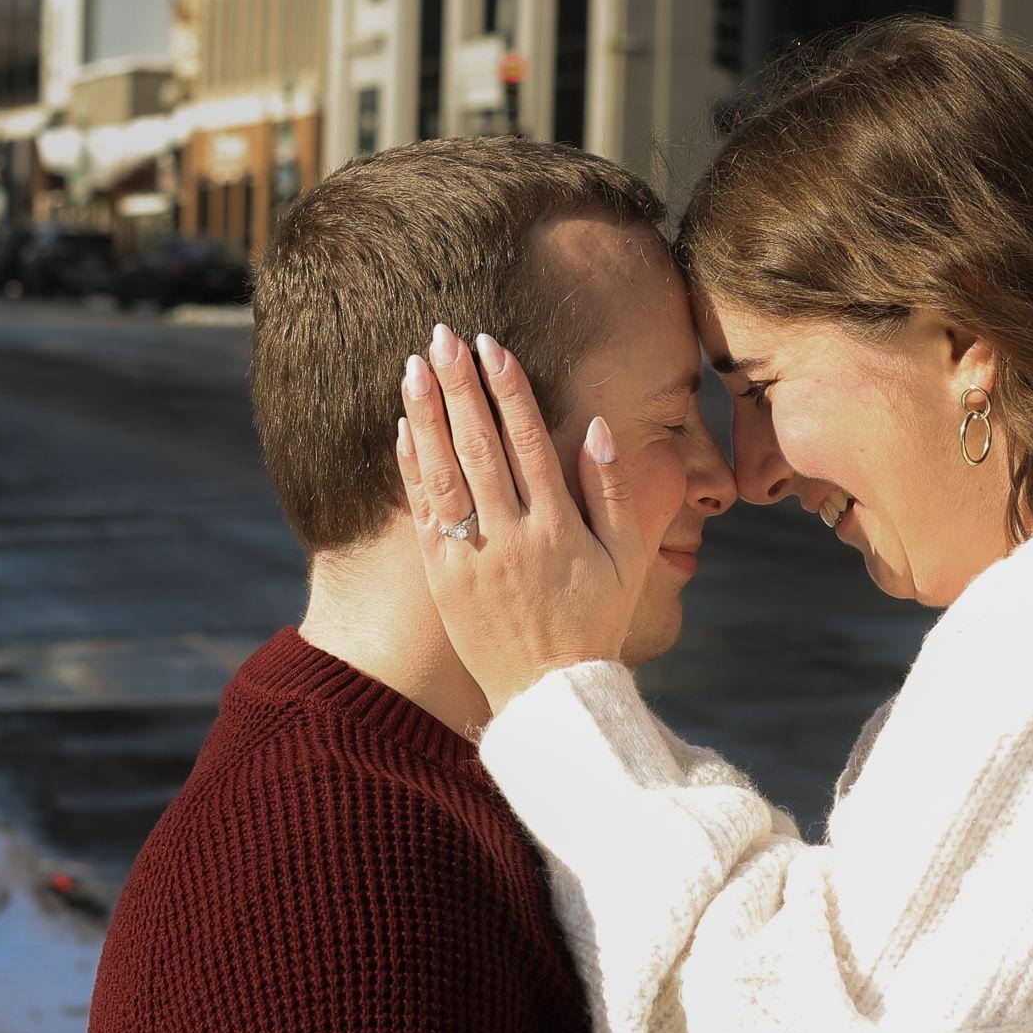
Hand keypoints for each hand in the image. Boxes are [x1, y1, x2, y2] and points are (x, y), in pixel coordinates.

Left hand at [395, 325, 651, 713]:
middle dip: (460, 386)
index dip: (509, 391)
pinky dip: (412, 467)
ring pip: (444, 472)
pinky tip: (404, 426)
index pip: (529, 443)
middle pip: (479, 446)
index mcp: (558, 529)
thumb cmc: (594, 624)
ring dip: (426, 415)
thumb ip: (615, 494)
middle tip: (443, 336)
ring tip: (414, 366)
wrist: (549, 697)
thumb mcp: (627, 562)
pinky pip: (424, 512)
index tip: (493, 347)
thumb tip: (598, 428)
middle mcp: (511, 537)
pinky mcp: (442, 578)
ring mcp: (471, 557)